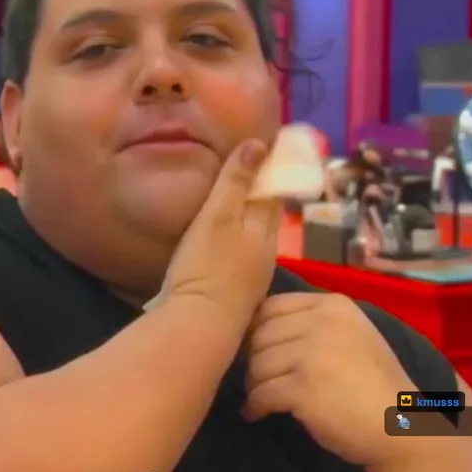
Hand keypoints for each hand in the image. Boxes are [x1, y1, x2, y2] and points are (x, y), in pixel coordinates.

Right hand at [158, 140, 281, 325]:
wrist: (199, 327)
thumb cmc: (208, 267)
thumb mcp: (218, 217)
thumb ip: (235, 183)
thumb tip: (258, 144)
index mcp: (264, 230)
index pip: (272, 191)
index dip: (268, 168)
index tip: (264, 146)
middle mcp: (264, 252)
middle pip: (265, 215)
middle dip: (258, 193)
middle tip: (243, 169)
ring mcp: (252, 276)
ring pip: (253, 237)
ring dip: (246, 218)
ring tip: (228, 202)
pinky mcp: (234, 294)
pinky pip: (239, 256)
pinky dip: (233, 240)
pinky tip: (219, 242)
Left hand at [244, 293, 413, 465]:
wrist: (403, 426)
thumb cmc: (374, 384)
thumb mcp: (351, 336)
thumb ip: (312, 324)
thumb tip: (255, 328)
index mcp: (334, 305)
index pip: (272, 306)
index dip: (256, 329)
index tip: (259, 351)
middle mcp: (323, 322)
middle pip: (260, 335)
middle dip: (254, 360)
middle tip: (259, 380)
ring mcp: (313, 354)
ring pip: (258, 365)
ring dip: (254, 385)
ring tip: (261, 398)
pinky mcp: (304, 387)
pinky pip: (262, 393)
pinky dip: (255, 406)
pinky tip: (257, 414)